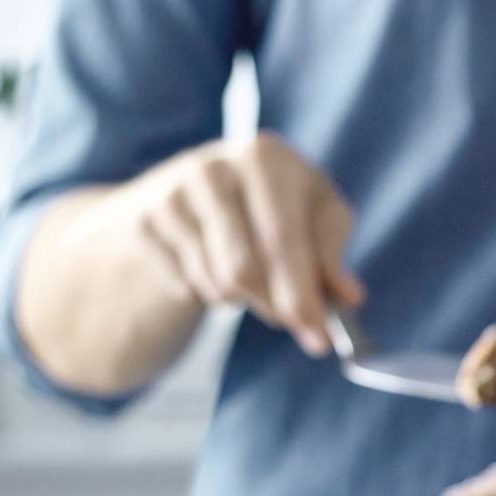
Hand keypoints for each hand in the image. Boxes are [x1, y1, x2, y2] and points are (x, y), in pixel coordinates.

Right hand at [117, 134, 364, 358]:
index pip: (281, 239)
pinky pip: (188, 288)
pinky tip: (215, 264)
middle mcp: (213, 169)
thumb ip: (331, 252)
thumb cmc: (275, 200)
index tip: (319, 339)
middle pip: (244, 269)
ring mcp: (173, 195)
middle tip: (295, 326)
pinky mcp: (146, 223)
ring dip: (245, 299)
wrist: (196, 184)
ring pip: (217, 286)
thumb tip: (349, 297)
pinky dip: (211, 292)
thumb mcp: (314, 210)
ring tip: (252, 273)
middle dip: (275, 307)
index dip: (301, 294)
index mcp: (265, 157)